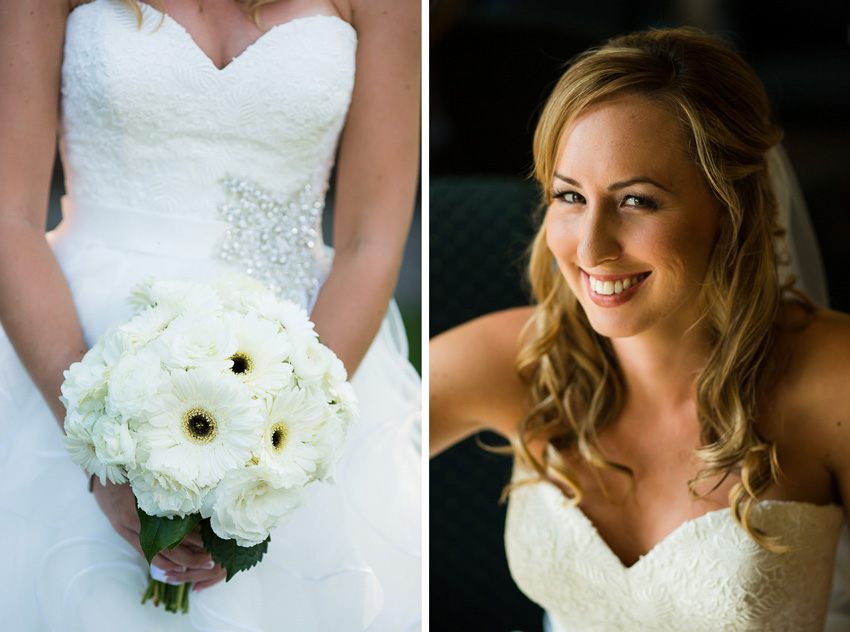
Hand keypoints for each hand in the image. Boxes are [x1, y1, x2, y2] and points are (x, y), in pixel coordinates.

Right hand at [91, 478, 225, 589]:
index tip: (213, 542)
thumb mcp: (152, 474)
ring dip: (179, 562)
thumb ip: (172, 487)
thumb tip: (200, 498)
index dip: (196, 538)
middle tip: (211, 560)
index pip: (176, 528)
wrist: (99, 467)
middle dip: (191, 555)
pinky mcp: (122, 530)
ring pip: (156, 553)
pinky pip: (142, 552)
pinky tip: (175, 567)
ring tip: (198, 566)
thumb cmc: (131, 467)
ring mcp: (127, 527)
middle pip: (168, 546)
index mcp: (147, 504)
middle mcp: (136, 519)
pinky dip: (160, 562)